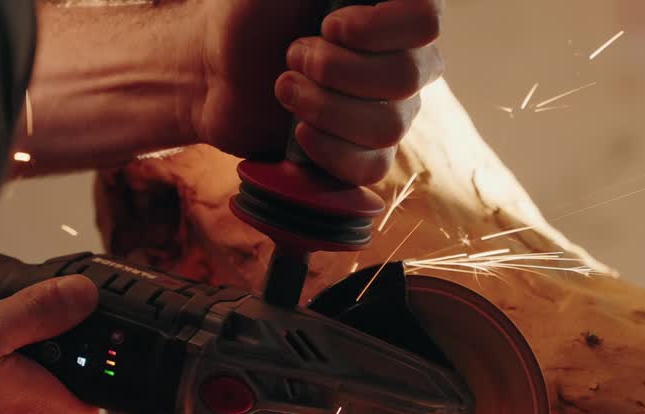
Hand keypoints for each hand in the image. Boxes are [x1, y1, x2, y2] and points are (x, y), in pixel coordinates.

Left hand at [191, 0, 443, 184]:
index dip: (381, 28)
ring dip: (323, 108)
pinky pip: (372, 167)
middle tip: (292, 56)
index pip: (426, 19)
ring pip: (388, 126)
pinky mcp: (367, 154)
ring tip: (285, 88)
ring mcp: (391, 110)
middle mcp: (405, 60)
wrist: (218, 67)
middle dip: (335, 70)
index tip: (330, 27)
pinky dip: (328, 150)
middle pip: (406, 76)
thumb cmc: (253, 13)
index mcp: (392, 11)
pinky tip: (299, 132)